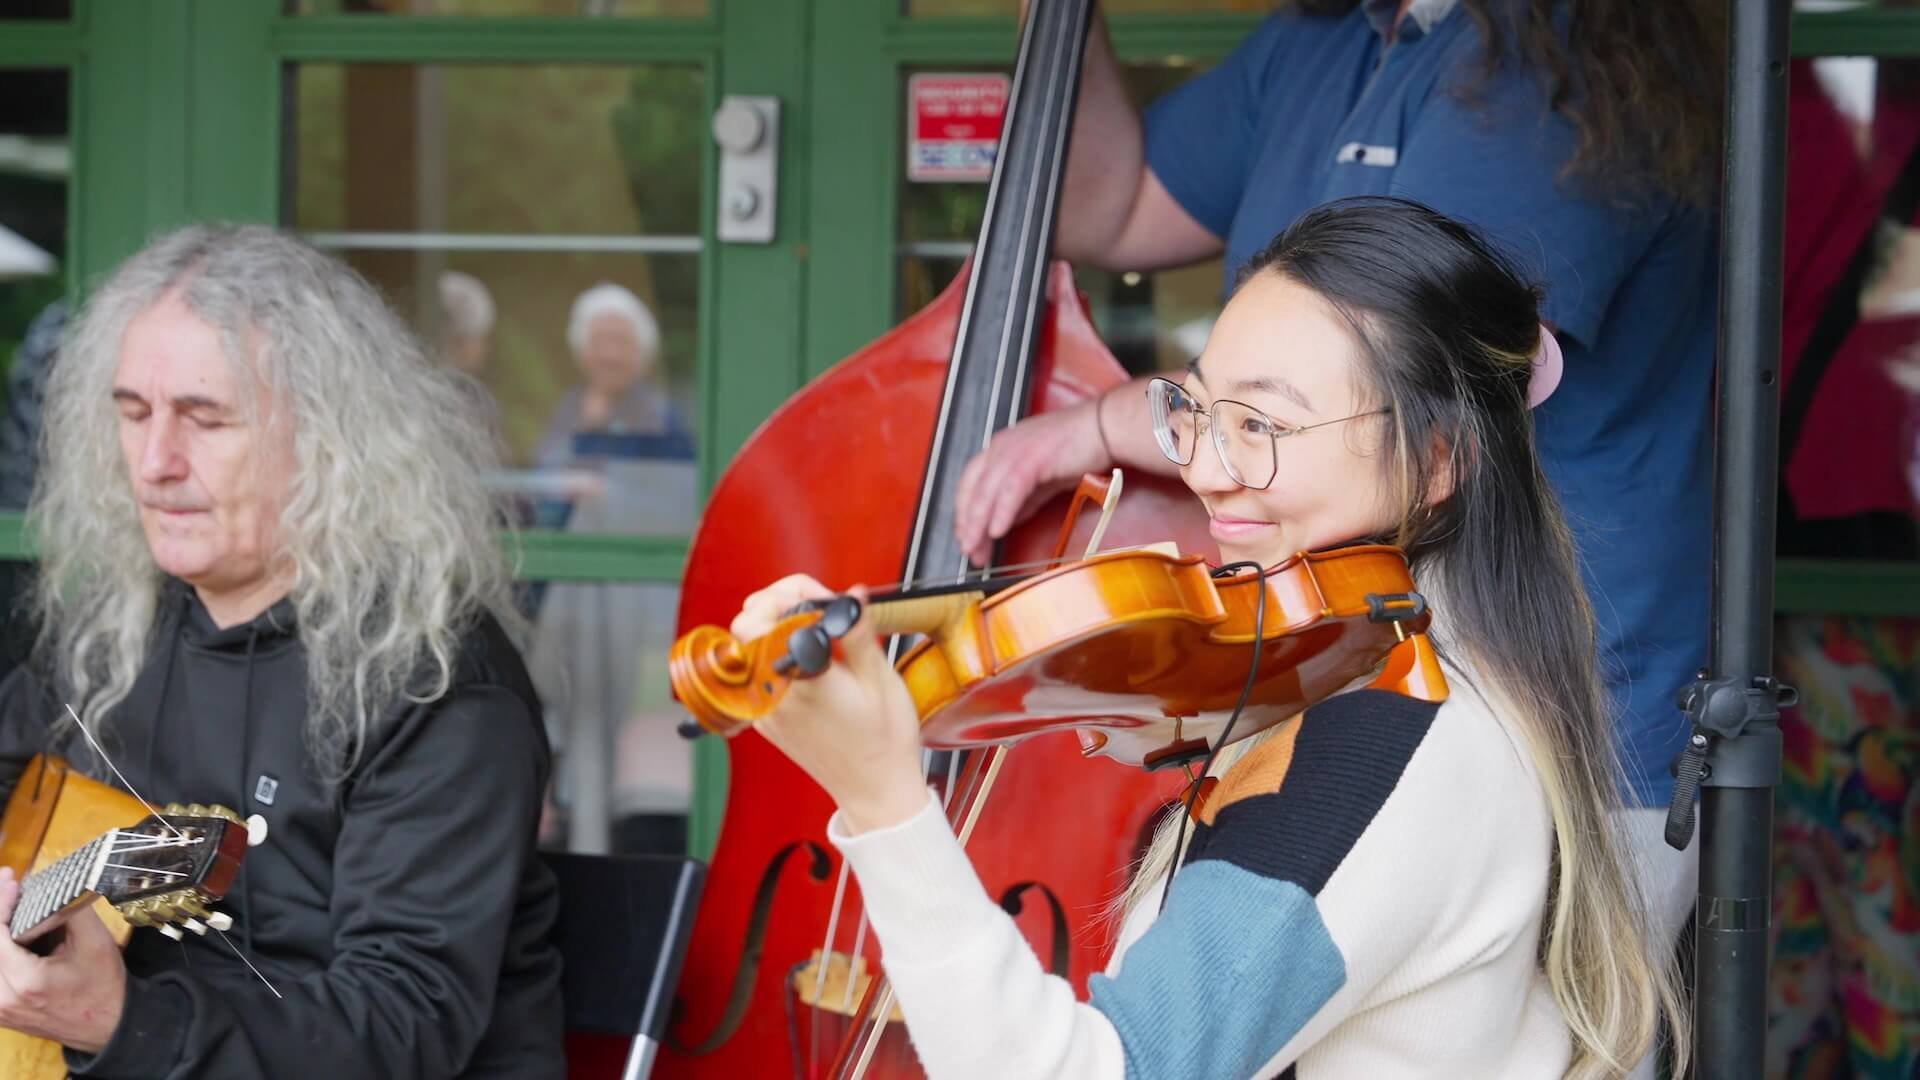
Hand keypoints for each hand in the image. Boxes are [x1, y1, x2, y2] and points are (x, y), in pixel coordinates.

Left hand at [0, 867, 125, 1053]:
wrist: (109, 1026)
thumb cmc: (104, 984)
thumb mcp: (95, 941)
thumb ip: (68, 910)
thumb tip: (46, 886)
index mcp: (26, 981)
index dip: (1, 903)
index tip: (12, 881)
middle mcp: (3, 999)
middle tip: (6, 887)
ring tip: (7, 907)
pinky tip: (10, 933)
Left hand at [731, 576, 929, 833]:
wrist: (876, 790)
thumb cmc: (883, 743)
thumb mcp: (880, 678)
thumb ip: (857, 632)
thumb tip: (851, 596)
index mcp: (800, 681)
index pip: (759, 619)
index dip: (791, 596)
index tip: (824, 601)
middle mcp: (774, 696)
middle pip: (746, 627)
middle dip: (777, 605)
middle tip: (815, 607)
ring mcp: (765, 711)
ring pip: (749, 648)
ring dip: (776, 628)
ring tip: (815, 633)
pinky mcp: (767, 721)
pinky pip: (758, 673)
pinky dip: (777, 656)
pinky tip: (811, 660)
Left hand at [953, 395, 1114, 565]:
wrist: (1105, 428)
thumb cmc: (1079, 448)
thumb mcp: (1041, 478)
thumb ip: (1022, 498)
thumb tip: (1006, 519)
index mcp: (1001, 447)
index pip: (971, 483)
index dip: (965, 512)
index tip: (966, 535)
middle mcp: (1002, 446)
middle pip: (972, 489)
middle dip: (967, 523)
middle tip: (968, 549)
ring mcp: (1015, 450)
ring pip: (986, 492)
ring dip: (978, 523)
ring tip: (975, 547)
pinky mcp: (1032, 458)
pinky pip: (1010, 491)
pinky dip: (1001, 513)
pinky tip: (997, 532)